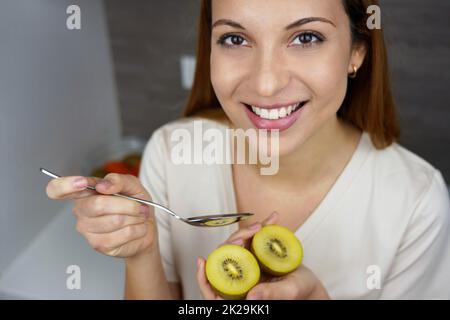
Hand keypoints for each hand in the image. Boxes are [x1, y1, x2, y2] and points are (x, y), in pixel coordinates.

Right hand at [46, 173, 155, 257]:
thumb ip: (119, 180)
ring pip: (115, 220)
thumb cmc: (136, 204)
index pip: (57, 189)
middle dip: (128, 205)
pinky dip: (138, 229)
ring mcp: (87, 229)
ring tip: (139, 217)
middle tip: (140, 207)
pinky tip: (138, 227)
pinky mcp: (98, 244)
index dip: (65, 185)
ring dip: (135, 217)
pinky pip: (123, 234)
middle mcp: (81, 210)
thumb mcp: (132, 186)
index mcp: (84, 192)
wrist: (146, 227)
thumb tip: (104, 185)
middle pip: (98, 204)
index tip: (82, 182)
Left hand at [196, 211, 329, 299]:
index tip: (201, 261)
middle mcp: (240, 277)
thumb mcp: (287, 293)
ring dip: (249, 230)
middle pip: (225, 258)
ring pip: (238, 245)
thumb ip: (270, 295)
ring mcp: (247, 263)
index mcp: (240, 292)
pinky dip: (264, 227)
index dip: (203, 276)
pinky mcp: (257, 252)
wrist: (310, 283)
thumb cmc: (300, 292)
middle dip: (234, 242)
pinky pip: (254, 238)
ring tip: (265, 224)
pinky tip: (273, 219)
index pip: (213, 288)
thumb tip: (251, 296)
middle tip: (251, 232)